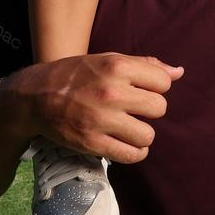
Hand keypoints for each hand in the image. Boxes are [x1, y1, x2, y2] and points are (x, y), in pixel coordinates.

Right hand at [0, 52, 183, 162]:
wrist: (36, 95)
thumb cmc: (78, 74)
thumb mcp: (109, 59)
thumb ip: (145, 65)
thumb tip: (178, 72)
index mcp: (117, 66)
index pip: (163, 82)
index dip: (157, 87)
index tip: (144, 90)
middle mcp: (112, 92)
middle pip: (160, 108)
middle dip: (151, 110)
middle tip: (137, 109)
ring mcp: (102, 119)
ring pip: (148, 135)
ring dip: (143, 134)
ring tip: (132, 128)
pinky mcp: (93, 143)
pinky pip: (131, 155)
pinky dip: (135, 152)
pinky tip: (128, 144)